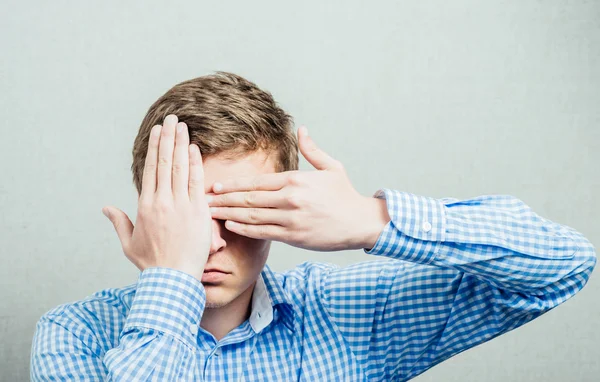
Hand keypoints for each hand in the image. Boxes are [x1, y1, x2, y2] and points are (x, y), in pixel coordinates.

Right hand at [102, 114, 211, 280]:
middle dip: (168, 138)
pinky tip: (194, 148)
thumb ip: (119, 222)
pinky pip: (196, 182)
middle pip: (164, 162)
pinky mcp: (197, 211)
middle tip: (171, 118)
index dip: (154, 148)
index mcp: (145, 206)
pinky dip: (195, 164)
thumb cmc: (152, 264)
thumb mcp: (129, 244)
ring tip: (183, 126)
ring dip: (181, 144)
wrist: (173, 279)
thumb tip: (106, 208)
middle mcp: (161, 200)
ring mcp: (180, 204)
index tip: (157, 132)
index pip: (150, 169)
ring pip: (179, 167)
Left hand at [207, 126, 389, 250]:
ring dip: (228, 214)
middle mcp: (290, 198)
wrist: (360, 222)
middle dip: (223, 199)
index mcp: (295, 180)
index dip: (233, 184)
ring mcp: (291, 218)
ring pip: (252, 216)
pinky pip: (263, 232)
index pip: (256, 181)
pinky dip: (245, 229)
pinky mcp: (294, 236)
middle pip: (249, 198)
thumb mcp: (332, 167)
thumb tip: (302, 130)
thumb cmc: (345, 195)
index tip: (214, 185)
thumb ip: (312, 150)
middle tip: (201, 200)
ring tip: (209, 213)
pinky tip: (230, 226)